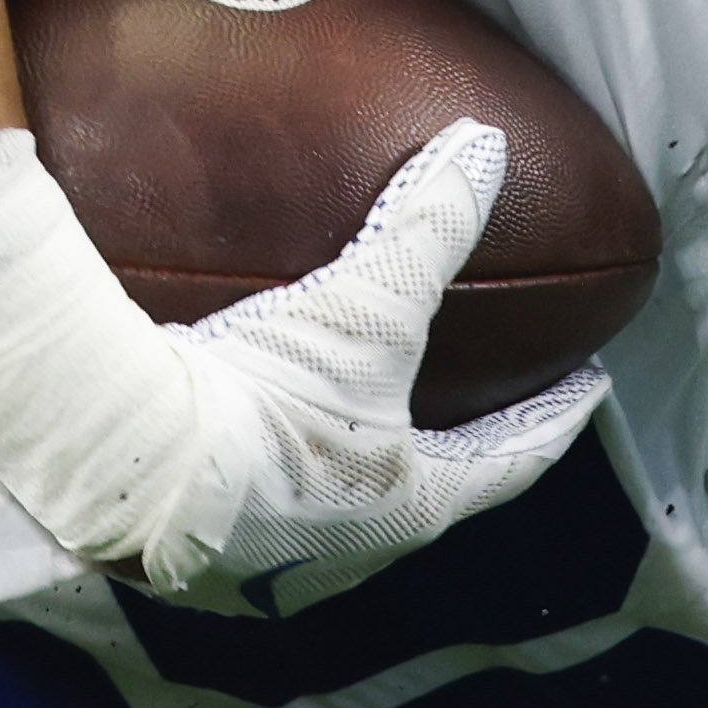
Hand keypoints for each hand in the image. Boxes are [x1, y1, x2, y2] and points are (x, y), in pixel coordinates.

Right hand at [0, 121, 608, 617]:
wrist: (127, 465)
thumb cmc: (265, 402)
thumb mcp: (364, 309)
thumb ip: (427, 226)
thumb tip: (483, 148)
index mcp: (407, 504)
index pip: (508, 462)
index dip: (548, 418)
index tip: (581, 389)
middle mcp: (343, 549)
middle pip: (420, 493)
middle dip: (443, 448)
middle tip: (463, 401)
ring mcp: (261, 559)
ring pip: (327, 506)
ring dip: (342, 462)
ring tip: (340, 411)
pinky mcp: (183, 549)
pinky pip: (235, 493)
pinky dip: (248, 456)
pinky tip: (217, 417)